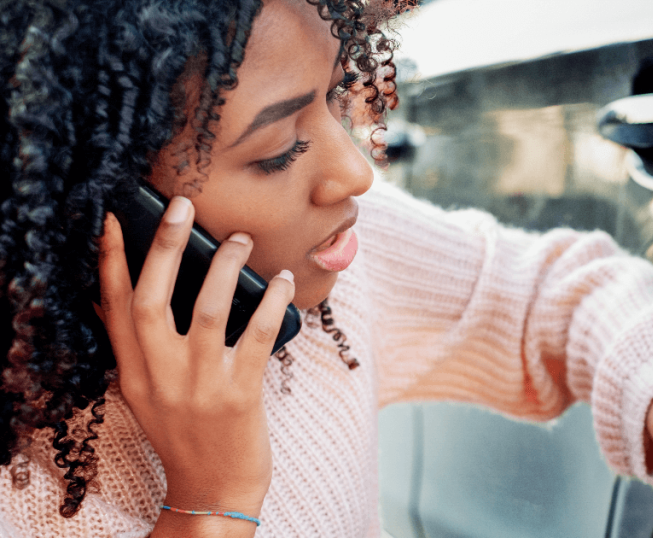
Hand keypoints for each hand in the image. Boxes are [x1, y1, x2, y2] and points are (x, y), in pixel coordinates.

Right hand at [96, 197, 294, 534]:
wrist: (213, 490)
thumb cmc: (186, 434)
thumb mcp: (148, 394)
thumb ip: (142, 349)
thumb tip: (137, 295)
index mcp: (133, 373)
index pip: (113, 307)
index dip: (111, 261)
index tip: (113, 219)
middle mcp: (159, 377)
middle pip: (152, 300)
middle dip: (163, 247)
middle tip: (181, 205)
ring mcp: (200, 387)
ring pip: (209, 310)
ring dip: (225, 267)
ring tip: (241, 239)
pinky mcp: (240, 396)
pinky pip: (258, 336)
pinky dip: (272, 302)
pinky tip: (282, 281)